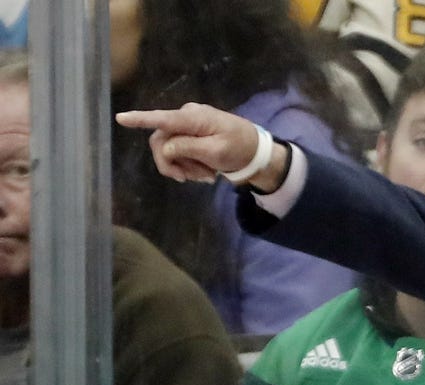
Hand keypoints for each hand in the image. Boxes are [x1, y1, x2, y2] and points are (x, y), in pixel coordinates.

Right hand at [115, 103, 287, 190]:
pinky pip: (178, 151)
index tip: (120, 118)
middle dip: (173, 163)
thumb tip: (165, 148)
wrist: (256, 152)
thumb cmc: (240, 148)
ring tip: (205, 177)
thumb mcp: (216, 151)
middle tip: (190, 179)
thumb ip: (189, 148)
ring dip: (183, 167)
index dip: (140, 119)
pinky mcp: (191, 135)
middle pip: (162, 141)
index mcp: (193, 117)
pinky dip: (188, 165)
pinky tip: (204, 173)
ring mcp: (188, 125)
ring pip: (169, 149)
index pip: (163, 119)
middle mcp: (186, 117)